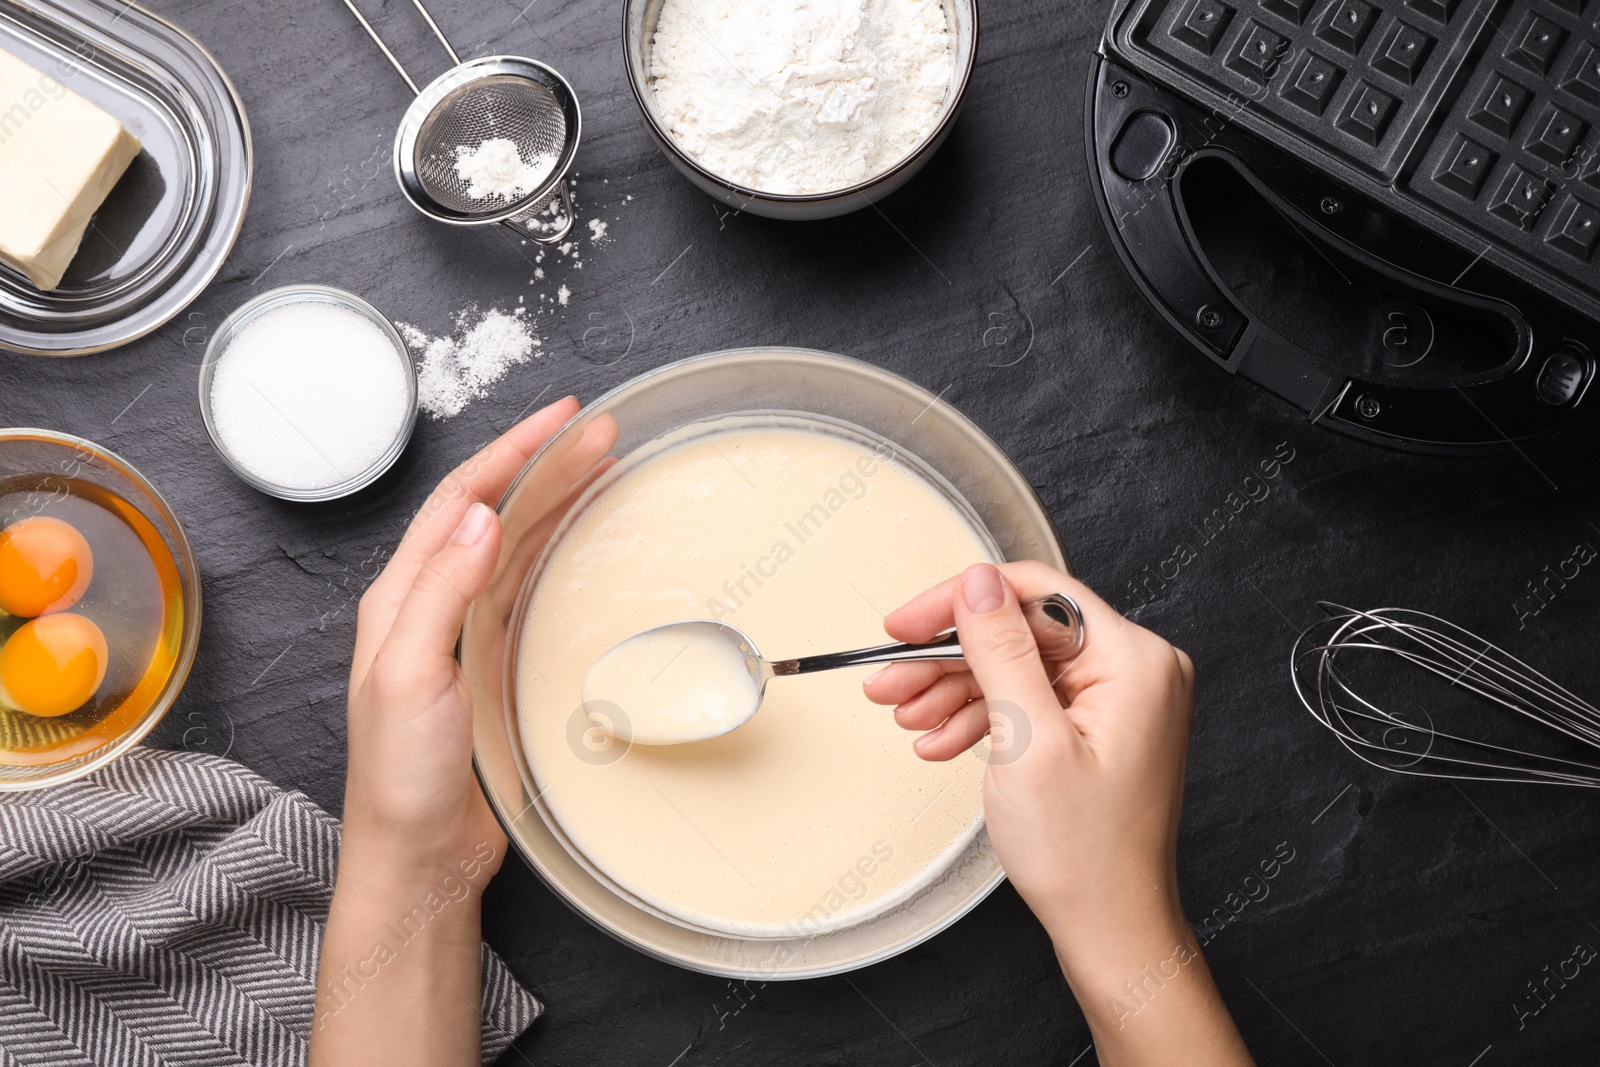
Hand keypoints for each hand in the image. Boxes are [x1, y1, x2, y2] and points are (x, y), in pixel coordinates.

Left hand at [343, 395, 595, 877]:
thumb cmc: (399, 777)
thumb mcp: (407, 676)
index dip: (509, 452)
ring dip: (554, 502)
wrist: (419, 854)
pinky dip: (557, 551)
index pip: (459, 500)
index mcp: (400, 597)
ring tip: (600, 469)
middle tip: (598, 435)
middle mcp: (431, 605)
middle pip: (493, 512)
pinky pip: (528, 588)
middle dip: (543, 466)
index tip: (558, 420)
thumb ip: (440, 592)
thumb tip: (480, 517)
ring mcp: (465, 633)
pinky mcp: (493, 664)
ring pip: (514, 545)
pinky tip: (580, 539)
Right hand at [866, 564, 1249, 1064]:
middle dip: (947, 658)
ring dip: (953, 690)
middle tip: (888, 679)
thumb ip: (1000, 651)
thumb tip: (977, 581)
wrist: (1110, 929)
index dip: (960, 601)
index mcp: (1135, 661)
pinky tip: (939, 740)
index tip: (904, 623)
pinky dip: (981, 718)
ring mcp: (1118, 701)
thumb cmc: (1085, 855)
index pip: (1035, 593)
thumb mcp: (1028, 742)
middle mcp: (1135, 671)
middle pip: (1020, 632)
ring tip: (905, 716)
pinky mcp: (1097, 727)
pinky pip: (1029, 701)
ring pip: (1017, 667)